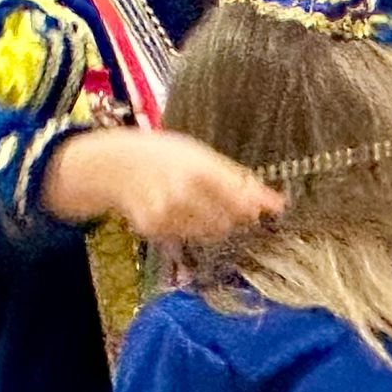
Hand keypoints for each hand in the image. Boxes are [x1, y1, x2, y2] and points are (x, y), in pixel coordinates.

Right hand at [43, 128, 282, 242]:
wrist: (114, 165)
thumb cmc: (166, 155)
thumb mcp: (203, 157)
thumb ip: (241, 181)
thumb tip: (277, 204)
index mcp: (199, 171)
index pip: (240, 202)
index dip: (253, 208)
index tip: (262, 208)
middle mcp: (181, 195)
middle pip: (228, 222)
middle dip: (234, 215)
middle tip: (222, 200)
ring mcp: (165, 214)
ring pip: (209, 232)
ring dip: (212, 221)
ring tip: (195, 200)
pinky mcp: (152, 229)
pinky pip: (186, 236)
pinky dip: (188, 226)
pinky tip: (175, 208)